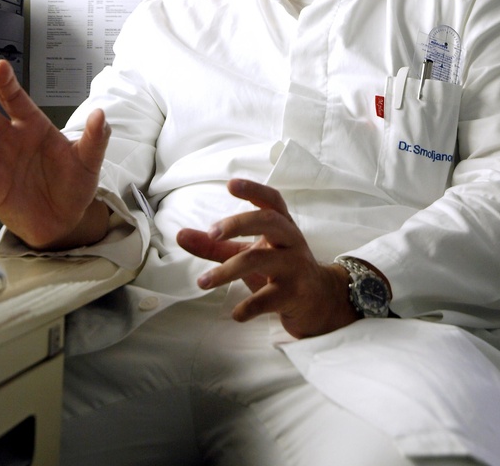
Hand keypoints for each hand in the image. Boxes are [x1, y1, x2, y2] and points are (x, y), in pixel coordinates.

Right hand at [0, 58, 110, 249]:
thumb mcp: (89, 159)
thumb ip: (95, 137)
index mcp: (33, 127)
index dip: (7, 84)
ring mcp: (0, 163)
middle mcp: (12, 141)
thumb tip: (100, 115)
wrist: (66, 219)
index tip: (1, 67)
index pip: (16, 100)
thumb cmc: (73, 183)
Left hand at [177, 178, 359, 338]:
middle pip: (269, 221)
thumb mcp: (250, 253)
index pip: (271, 200)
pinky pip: (268, 298)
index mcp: (282, 225)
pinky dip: (248, 306)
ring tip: (203, 282)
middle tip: (212, 233)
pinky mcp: (295, 294)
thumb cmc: (279, 270)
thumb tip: (179, 235)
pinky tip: (235, 314)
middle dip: (239, 223)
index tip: (231, 184)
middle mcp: (291, 240)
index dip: (253, 190)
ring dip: (226, 271)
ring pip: (261, 259)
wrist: (319, 301)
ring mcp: (295, 266)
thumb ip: (215, 246)